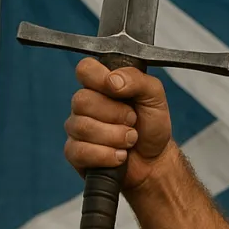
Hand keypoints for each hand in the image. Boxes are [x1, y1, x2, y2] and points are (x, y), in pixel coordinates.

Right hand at [64, 57, 174, 191]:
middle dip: (116, 114)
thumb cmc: (151, 125)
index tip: (119, 90)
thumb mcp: (155, 97)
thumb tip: (113, 79)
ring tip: (130, 139)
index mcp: (102, 85)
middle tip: (133, 120)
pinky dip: (108, 155)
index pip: (85, 69)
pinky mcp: (74, 152)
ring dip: (116, 137)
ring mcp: (77, 128)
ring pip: (83, 127)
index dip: (99, 78)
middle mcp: (85, 105)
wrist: (154, 159)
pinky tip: (120, 155)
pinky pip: (81, 151)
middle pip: (82, 100)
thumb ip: (137, 80)